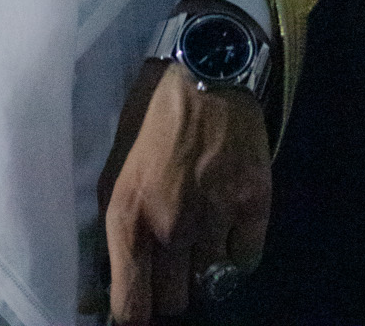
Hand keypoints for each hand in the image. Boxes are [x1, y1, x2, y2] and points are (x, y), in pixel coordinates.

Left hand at [100, 57, 270, 322]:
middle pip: (174, 303)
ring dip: (202, 267)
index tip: (137, 310)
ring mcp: (216, 219)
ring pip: (210, 284)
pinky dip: (236, 251)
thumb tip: (110, 275)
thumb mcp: (116, 163)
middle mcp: (171, 226)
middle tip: (169, 264)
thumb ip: (116, 223)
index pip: (131, 306)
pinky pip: (245, 262)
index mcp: (128, 215)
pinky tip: (227, 224)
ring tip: (199, 234)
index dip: (132, 316)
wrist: (205, 64)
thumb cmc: (151, 111)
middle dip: (168, 290)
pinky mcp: (254, 206)